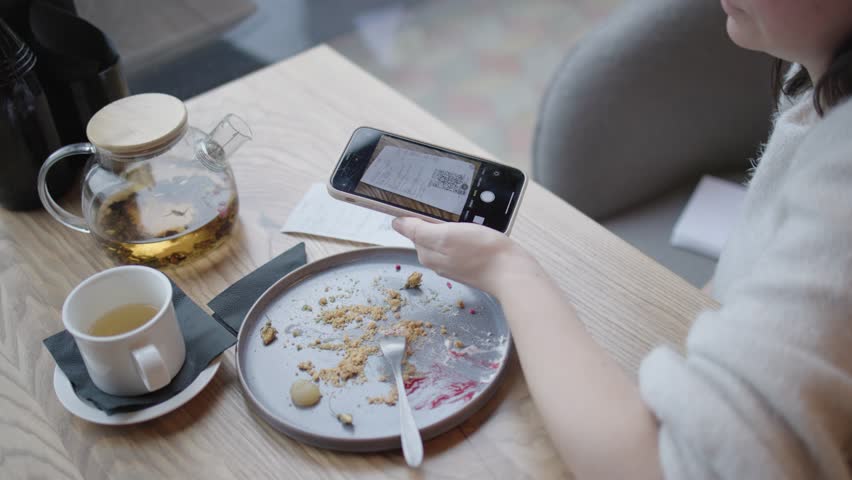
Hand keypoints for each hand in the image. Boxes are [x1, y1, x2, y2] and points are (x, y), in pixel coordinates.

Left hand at [392, 217, 540, 295]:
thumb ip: (419, 230)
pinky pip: (460, 242)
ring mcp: (454, 262)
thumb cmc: (481, 252)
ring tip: (466, 218)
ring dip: (452, 224)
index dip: (417, 214)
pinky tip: (475, 228)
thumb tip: (396, 223)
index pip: (412, 228)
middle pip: (428, 232)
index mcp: (426, 254)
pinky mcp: (469, 261)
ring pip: (445, 236)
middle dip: (436, 219)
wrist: (512, 271)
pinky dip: (464, 232)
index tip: (429, 204)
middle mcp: (437, 261)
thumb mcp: (446, 236)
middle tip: (452, 209)